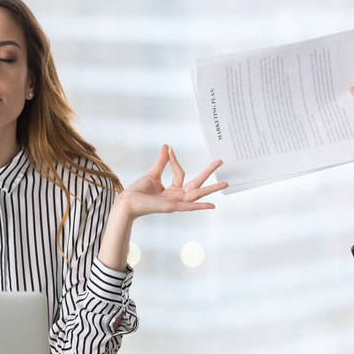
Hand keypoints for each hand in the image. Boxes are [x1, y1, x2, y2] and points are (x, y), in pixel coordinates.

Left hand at [96, 145, 226, 271]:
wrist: (127, 202)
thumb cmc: (137, 192)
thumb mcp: (152, 174)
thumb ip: (162, 162)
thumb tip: (167, 146)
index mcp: (172, 190)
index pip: (180, 172)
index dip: (174, 160)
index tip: (169, 149)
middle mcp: (177, 196)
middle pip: (197, 183)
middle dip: (208, 172)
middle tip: (220, 161)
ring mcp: (176, 202)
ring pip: (197, 194)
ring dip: (211, 189)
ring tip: (226, 183)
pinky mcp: (172, 207)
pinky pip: (189, 207)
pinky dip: (200, 206)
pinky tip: (212, 205)